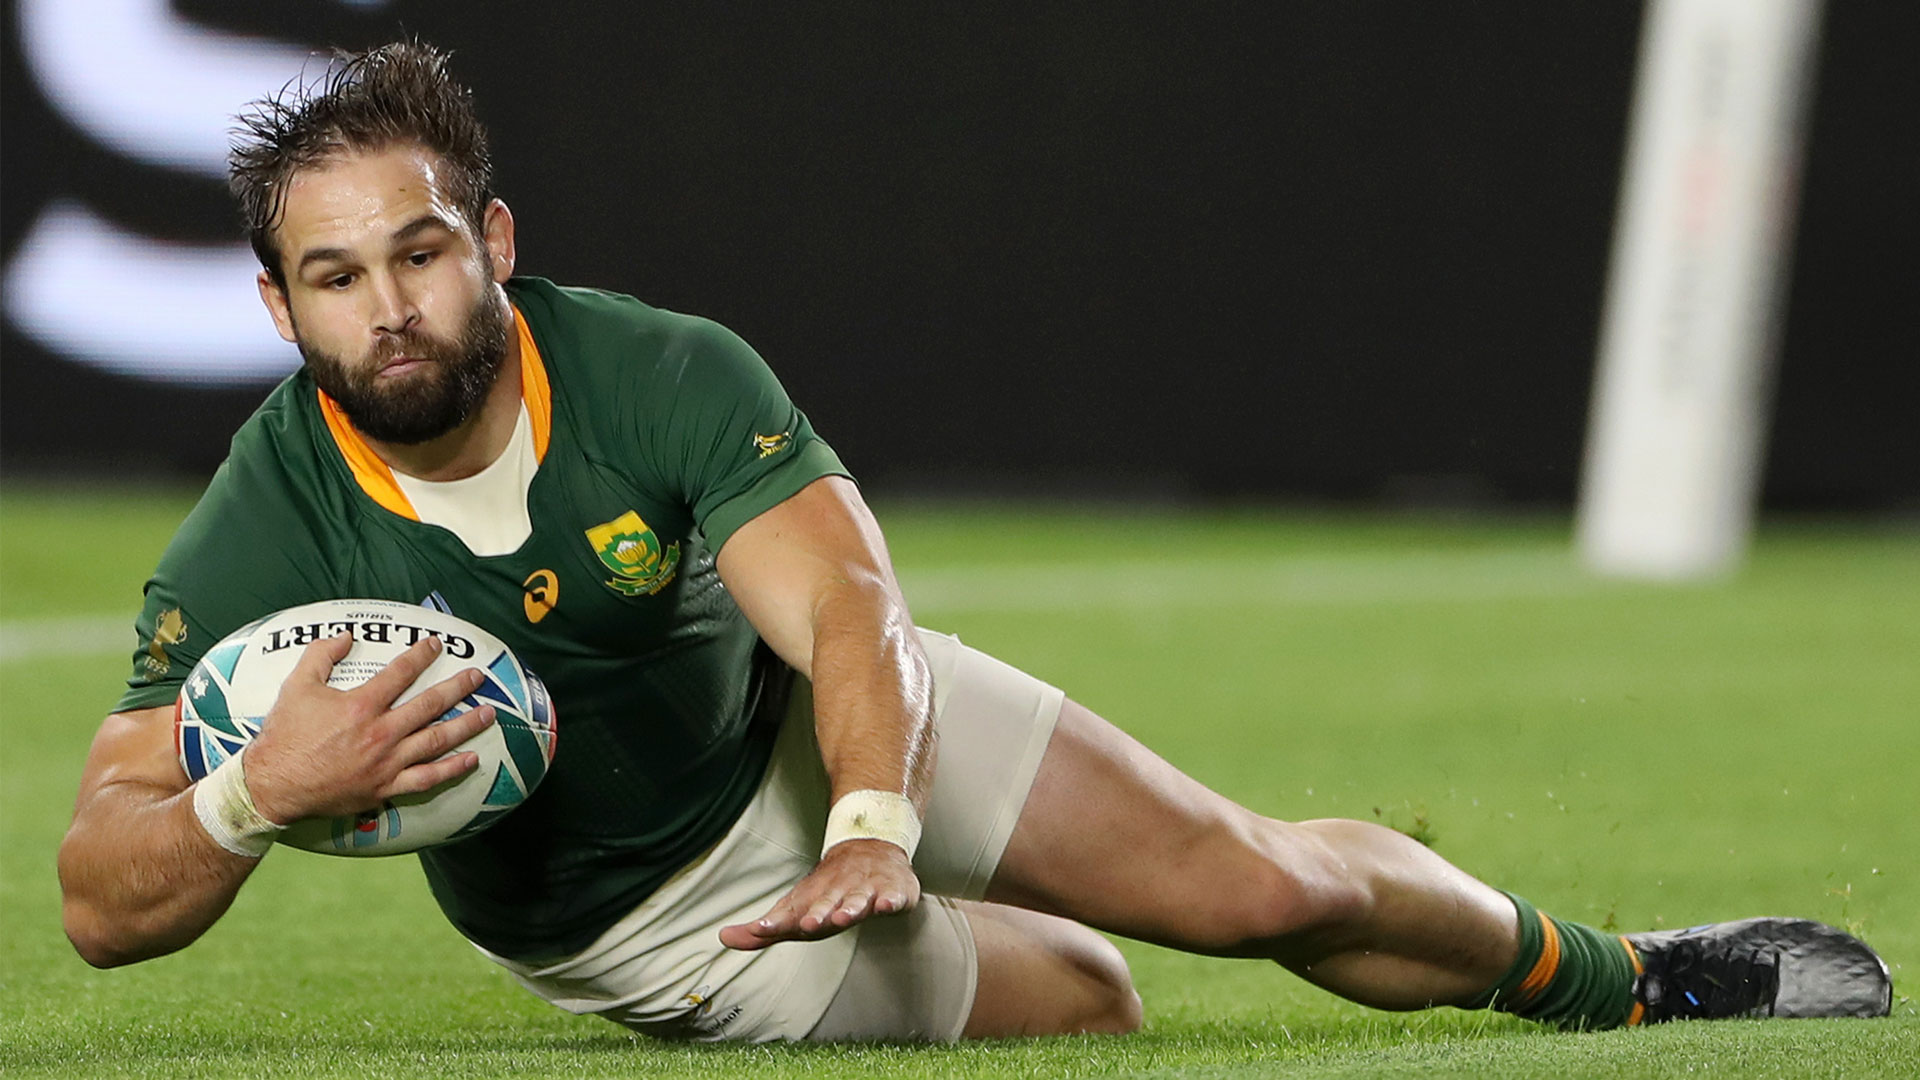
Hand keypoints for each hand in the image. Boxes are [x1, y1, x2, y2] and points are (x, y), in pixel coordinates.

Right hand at [243, 634, 494, 823]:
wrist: (272, 786)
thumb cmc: (284, 736)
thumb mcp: (296, 686)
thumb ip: (321, 655)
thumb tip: (346, 634)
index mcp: (361, 705)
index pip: (402, 672)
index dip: (422, 655)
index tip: (436, 645)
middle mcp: (381, 732)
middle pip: (430, 705)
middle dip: (458, 687)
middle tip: (478, 677)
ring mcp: (386, 762)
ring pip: (437, 740)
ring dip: (466, 725)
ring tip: (488, 713)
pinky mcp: (385, 787)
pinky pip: (427, 778)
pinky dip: (452, 769)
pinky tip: (471, 760)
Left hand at [719, 839, 920, 950]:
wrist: (870, 850)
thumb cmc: (828, 890)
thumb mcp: (796, 909)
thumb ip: (766, 929)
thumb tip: (724, 938)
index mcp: (813, 900)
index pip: (792, 912)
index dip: (777, 922)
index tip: (762, 928)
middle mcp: (837, 893)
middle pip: (826, 904)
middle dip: (818, 914)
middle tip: (808, 924)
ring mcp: (866, 890)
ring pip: (857, 899)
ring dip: (851, 908)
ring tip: (844, 917)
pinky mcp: (893, 891)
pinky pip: (893, 896)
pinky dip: (890, 900)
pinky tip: (886, 905)